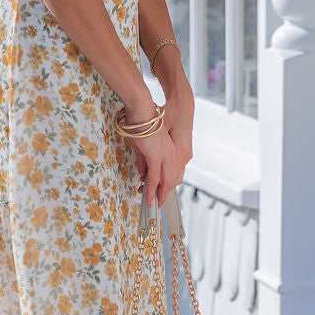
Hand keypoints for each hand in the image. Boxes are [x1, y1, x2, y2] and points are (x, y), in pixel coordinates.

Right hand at [129, 90, 193, 207]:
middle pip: (172, 179)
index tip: (160, 192)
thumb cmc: (141, 124)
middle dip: (163, 192)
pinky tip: (148, 196)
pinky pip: (155, 178)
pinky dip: (151, 189)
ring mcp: (166, 156)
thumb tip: (143, 173)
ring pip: (165, 181)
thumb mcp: (143, 145)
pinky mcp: (157, 157)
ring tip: (151, 202)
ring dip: (157, 193)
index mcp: (171, 150)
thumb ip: (144, 160)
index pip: (173, 172)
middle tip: (156, 201)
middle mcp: (172, 154)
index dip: (167, 184)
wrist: (142, 111)